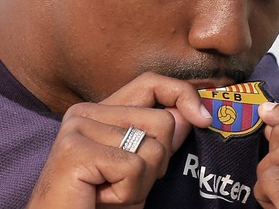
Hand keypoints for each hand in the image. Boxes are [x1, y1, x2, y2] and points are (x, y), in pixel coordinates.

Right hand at [26, 72, 211, 208]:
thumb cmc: (98, 204)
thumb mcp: (138, 170)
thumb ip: (159, 140)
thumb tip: (190, 115)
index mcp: (99, 111)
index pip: (150, 83)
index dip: (182, 94)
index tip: (204, 119)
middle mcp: (84, 112)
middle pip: (161, 121)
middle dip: (157, 163)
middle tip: (123, 184)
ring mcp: (77, 128)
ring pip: (151, 148)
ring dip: (141, 184)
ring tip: (110, 193)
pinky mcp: (74, 150)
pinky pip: (133, 167)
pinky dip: (127, 193)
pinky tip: (101, 198)